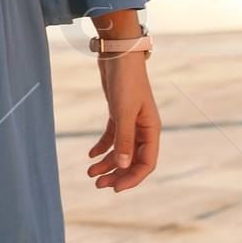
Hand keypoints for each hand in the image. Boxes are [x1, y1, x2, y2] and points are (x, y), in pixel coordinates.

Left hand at [86, 48, 161, 193]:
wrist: (118, 54)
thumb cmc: (125, 81)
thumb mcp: (123, 112)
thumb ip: (124, 139)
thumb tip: (124, 166)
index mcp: (152, 129)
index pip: (146, 163)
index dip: (132, 178)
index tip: (115, 189)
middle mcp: (143, 128)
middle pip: (133, 160)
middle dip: (117, 174)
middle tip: (97, 185)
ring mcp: (131, 121)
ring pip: (121, 151)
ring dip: (107, 164)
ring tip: (90, 174)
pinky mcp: (118, 114)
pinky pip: (112, 137)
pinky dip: (102, 148)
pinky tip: (90, 155)